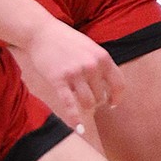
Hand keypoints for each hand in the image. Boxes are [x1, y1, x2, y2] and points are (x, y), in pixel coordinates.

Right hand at [19, 12, 124, 131]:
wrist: (42, 32)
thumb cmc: (67, 41)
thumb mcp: (90, 48)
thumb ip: (100, 65)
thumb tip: (108, 87)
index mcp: (103, 57)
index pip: (119, 84)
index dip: (117, 97)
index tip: (112, 104)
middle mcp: (92, 66)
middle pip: (101, 96)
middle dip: (96, 100)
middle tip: (87, 98)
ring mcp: (76, 73)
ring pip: (88, 103)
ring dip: (85, 107)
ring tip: (79, 101)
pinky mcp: (59, 80)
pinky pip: (70, 105)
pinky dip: (75, 119)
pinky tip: (79, 128)